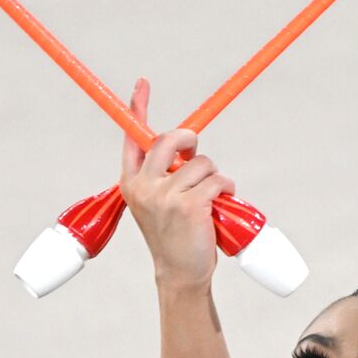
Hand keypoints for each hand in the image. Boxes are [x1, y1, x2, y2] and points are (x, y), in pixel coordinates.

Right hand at [118, 78, 236, 289]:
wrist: (180, 273)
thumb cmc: (174, 238)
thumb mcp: (157, 203)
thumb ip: (163, 176)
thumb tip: (188, 151)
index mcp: (131, 183)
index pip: (132, 138)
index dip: (138, 108)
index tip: (142, 84)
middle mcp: (143, 186)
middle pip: (170, 139)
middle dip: (190, 139)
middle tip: (197, 150)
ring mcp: (165, 195)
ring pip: (202, 163)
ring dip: (215, 177)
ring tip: (212, 200)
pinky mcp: (190, 204)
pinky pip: (218, 179)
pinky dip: (226, 188)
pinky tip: (221, 205)